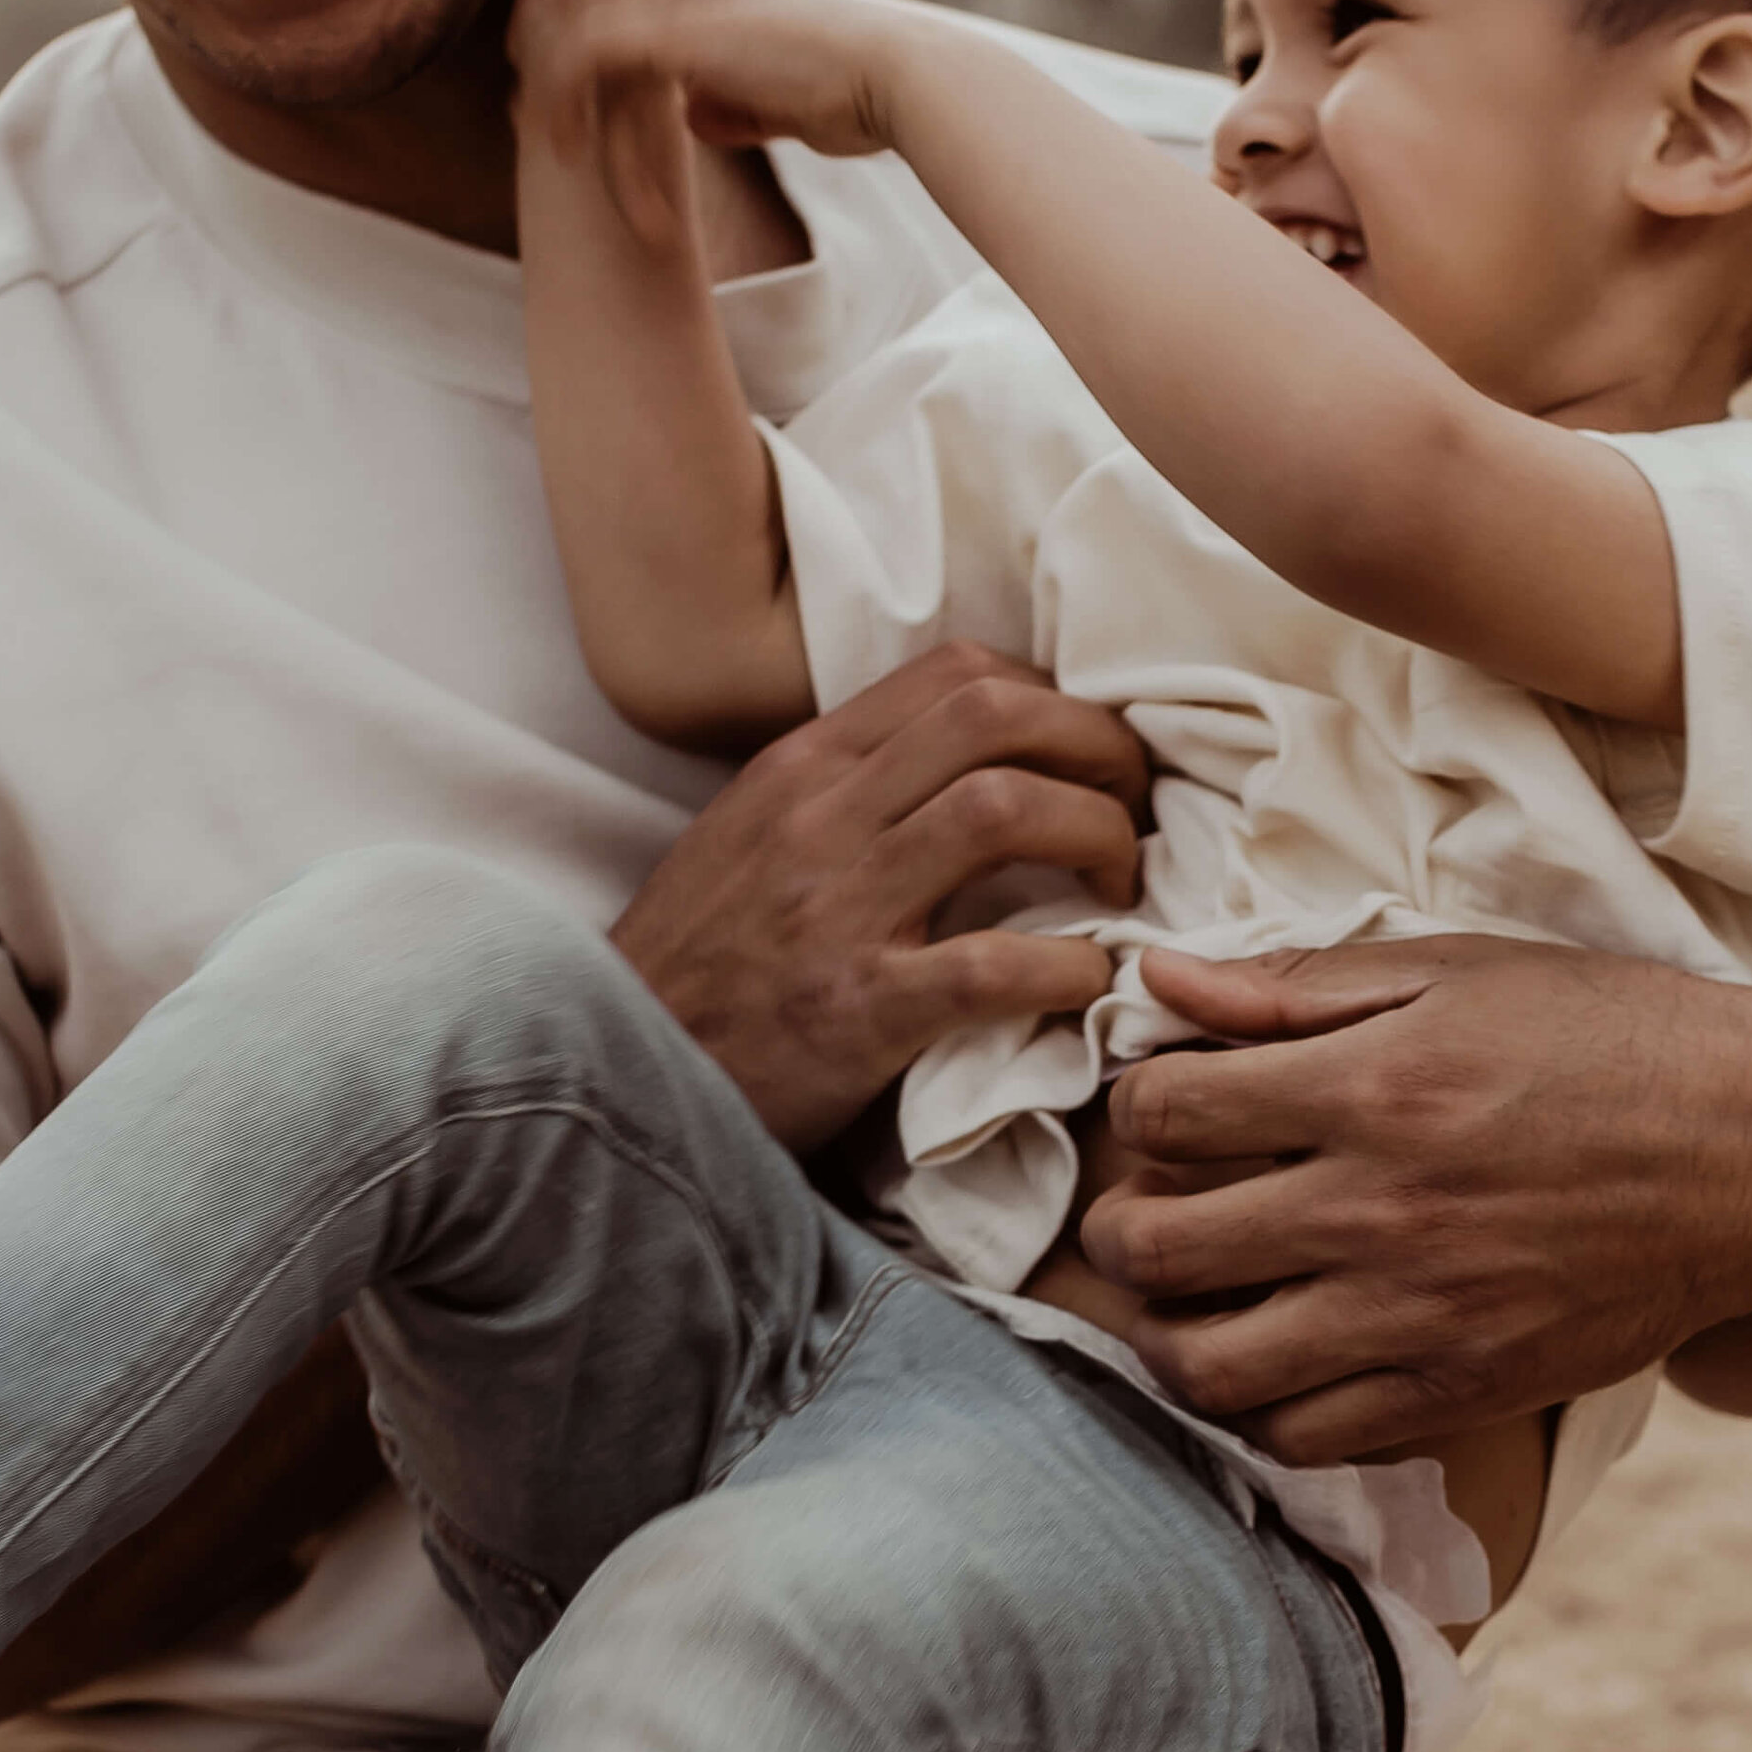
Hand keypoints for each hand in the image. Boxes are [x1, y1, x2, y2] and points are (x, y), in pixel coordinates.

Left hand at [514, 0, 914, 171]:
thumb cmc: (861, 93)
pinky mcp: (679, 33)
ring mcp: (684, 3)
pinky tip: (565, 148)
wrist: (900, 76)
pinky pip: (588, 52)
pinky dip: (565, 99)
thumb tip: (697, 119)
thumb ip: (734, 101)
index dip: (583, 26)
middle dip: (542, 39)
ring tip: (537, 134)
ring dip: (546, 75)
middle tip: (526, 104)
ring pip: (571, 13)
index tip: (560, 81)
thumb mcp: (784, 100)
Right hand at [615, 642, 1150, 1151]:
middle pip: (999, 716)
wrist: (613, 1078)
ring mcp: (837, 911)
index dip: (1055, 700)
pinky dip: (1071, 970)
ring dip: (1099, 838)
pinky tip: (1087, 986)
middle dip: (1101, 749)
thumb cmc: (698, 970)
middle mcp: (820, 818)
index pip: (955, 673)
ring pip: (1007, 810)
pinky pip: (996, 966)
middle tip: (1137, 808)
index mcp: (801, 769)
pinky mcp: (858, 1012)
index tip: (1089, 756)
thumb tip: (960, 765)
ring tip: (1122, 887)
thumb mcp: (750, 842)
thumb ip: (843, 794)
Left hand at [1075, 934, 1751, 1460]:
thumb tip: (1153, 980)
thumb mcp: (1462, 971)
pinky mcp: (1464, 1390)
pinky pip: (1306, 1436)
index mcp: (1374, 1088)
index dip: (1137, 1103)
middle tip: (1137, 1207)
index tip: (1163, 1104)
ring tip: (1179, 1298)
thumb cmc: (1611, 1039)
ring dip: (1162, 1331)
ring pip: (1209, 1364)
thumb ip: (1295, 984)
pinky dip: (1256, 1407)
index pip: (1165, 1111)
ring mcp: (1420, 1314)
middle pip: (1159, 1246)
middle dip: (1118, 1223)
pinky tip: (1266, 1359)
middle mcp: (1381, 1211)